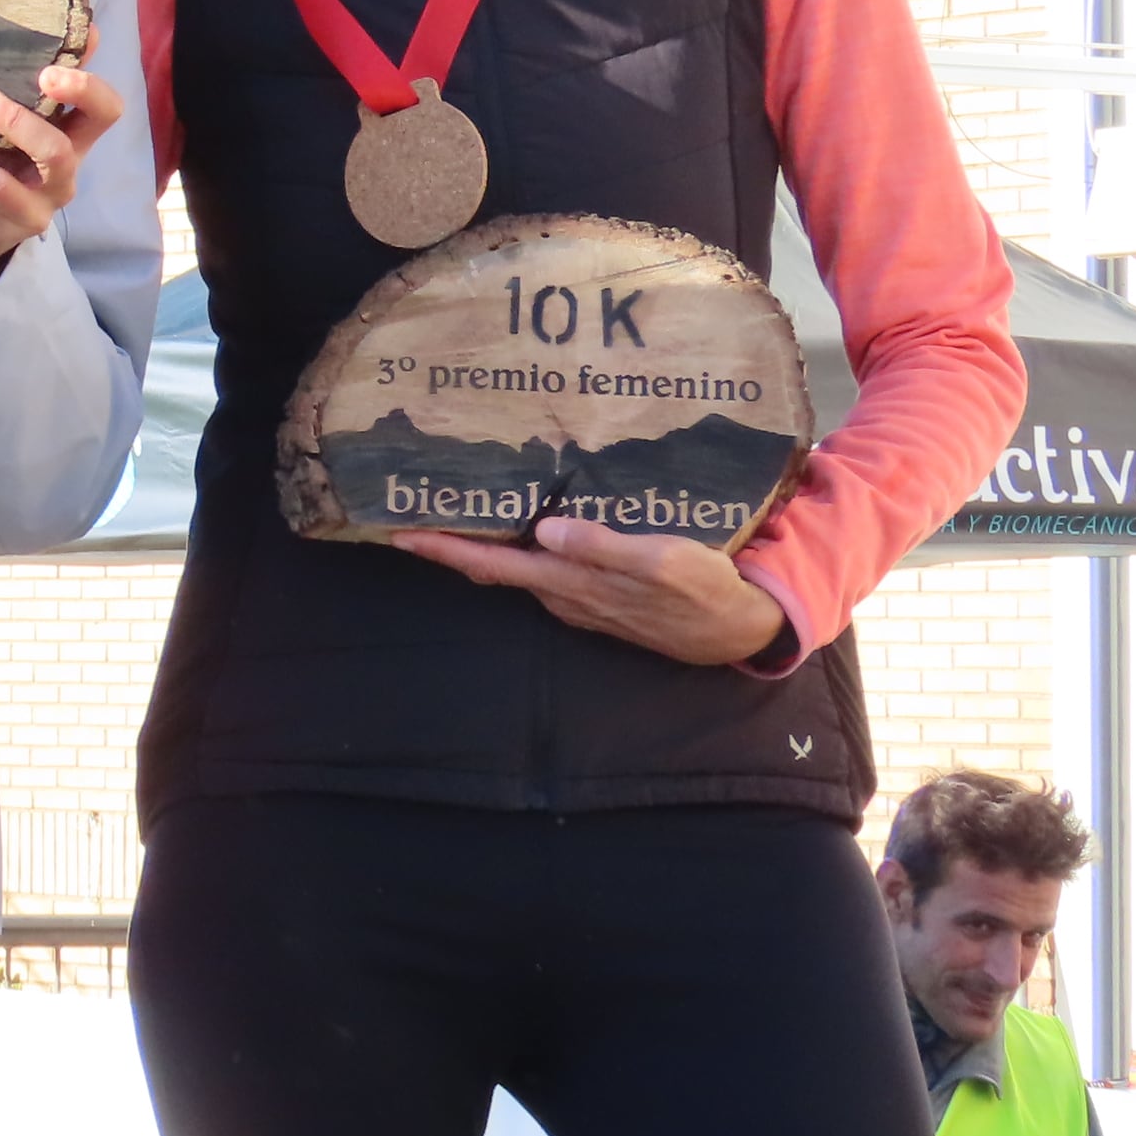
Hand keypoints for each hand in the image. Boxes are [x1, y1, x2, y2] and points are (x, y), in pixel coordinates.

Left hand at [0, 65, 123, 308]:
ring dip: (7, 129)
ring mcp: (45, 198)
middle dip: (37, 110)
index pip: (105, 109)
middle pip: (75, 138)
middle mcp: (67, 168)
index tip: (51, 66)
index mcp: (70, 134)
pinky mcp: (16, 220)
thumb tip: (5, 25)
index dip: (88, 86)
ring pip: (44, 162)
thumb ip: (7, 84)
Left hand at [389, 512, 788, 665]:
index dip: (445, 549)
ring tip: (459, 507)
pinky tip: (523, 524)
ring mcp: (580, 599)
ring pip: (519, 569)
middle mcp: (564, 595)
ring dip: (486, 543)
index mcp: (570, 583)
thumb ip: (603, 548)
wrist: (735, 628)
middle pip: (495, 567)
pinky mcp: (598, 596)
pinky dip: (524, 548)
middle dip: (453, 542)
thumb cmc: (702, 590)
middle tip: (415, 508)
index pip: (492, 565)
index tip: (400, 532)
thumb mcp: (661, 562)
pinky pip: (547, 570)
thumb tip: (546, 532)